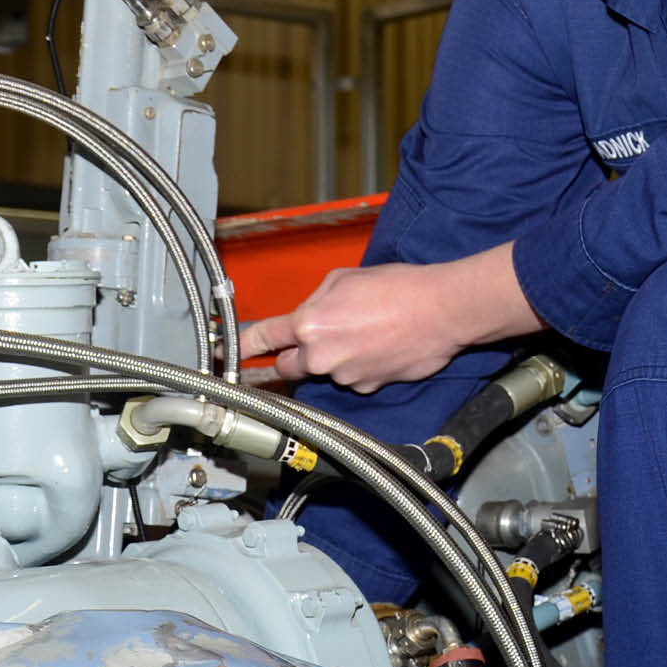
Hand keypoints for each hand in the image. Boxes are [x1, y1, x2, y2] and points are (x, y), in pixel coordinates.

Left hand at [238, 243, 541, 393]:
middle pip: (288, 367)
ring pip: (324, 372)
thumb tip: (308, 314)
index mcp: (309, 324)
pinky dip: (359, 367)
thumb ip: (316, 300)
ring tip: (365, 333)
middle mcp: (321, 356)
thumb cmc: (398, 287)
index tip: (225, 353)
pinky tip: (380, 347)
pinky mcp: (368, 388)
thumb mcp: (345, 278)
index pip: (262, 339)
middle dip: (293, 357)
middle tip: (312, 340)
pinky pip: (352, 379)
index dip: (241, 346)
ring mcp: (345, 376)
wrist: (441, 311)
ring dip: (334, 358)